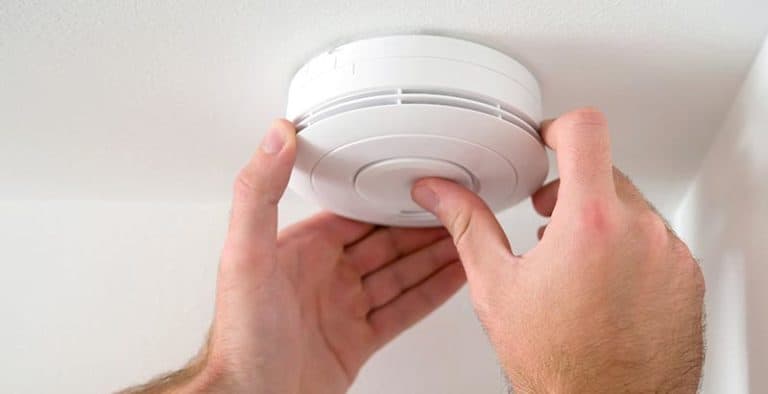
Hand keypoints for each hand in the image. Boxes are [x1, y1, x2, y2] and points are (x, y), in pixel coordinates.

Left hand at [123, 120, 464, 393]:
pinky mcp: (358, 340)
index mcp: (302, 250)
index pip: (355, 213)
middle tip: (457, 207)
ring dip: (434, 255)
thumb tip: (275, 137)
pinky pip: (404, 309)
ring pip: (400, 273)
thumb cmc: (241, 337)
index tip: (418, 180)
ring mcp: (343, 309)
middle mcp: (325, 276)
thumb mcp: (245, 254)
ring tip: (467, 237)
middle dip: (422, 225)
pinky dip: (432, 293)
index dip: (389, 197)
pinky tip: (453, 277)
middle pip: (386, 242)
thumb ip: (259, 193)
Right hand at [411, 108, 704, 392]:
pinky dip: (630, 248)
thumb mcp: (497, 286)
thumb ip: (468, 225)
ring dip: (602, 221)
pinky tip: (604, 285)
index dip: (559, 126)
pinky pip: (657, 240)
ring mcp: (670, 256)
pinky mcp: (687, 278)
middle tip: (547, 220)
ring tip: (574, 261)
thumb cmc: (557, 363)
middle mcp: (641, 232)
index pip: (586, 131)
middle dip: (572, 187)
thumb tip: (439, 192)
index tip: (548, 140)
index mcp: (590, 223)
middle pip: (606, 170)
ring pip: (632, 207)